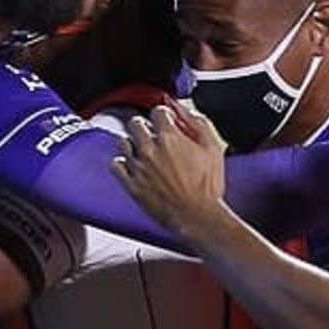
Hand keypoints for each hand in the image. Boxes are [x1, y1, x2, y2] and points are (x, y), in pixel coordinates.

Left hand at [111, 105, 227, 236]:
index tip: (167, 121)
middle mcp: (150, 150)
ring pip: (123, 142)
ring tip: (143, 150)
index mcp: (170, 138)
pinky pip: (115, 165)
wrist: (197, 217)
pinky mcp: (131, 184)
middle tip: (153, 134)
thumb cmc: (207, 188)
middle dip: (145, 125)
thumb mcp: (213, 148)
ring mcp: (138, 167)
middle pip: (135, 123)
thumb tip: (186, 111)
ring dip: (133, 142)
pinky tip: (132, 165)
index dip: (164, 114)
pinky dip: (122, 162)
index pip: (157, 111)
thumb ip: (199, 123)